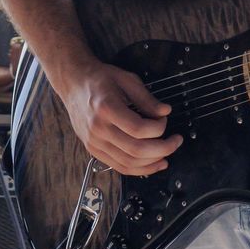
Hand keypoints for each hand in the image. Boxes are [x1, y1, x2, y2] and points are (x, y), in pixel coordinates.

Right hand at [60, 59, 180, 178]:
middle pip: (136, 150)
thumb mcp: (126, 80)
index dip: (159, 128)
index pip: (139, 129)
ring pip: (128, 163)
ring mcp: (94, 142)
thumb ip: (147, 98)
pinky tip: (151, 165)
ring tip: (166, 156)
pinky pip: (118, 166)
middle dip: (162, 149)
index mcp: (106, 108)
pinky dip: (138, 169)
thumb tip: (164, 112)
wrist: (74, 84)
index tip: (164, 120)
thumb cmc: (99, 79)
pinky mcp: (94, 149)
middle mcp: (98, 128)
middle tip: (175, 142)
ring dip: (152, 163)